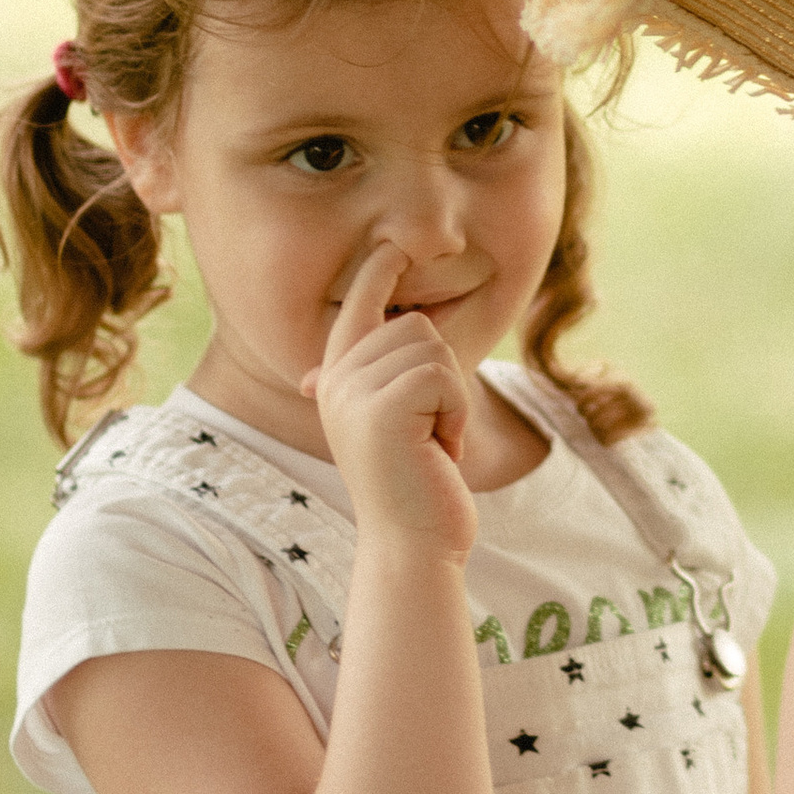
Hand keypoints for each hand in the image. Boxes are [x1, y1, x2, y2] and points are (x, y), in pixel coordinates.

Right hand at [304, 243, 476, 559]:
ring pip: (432, 347)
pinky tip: (441, 450)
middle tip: (429, 432)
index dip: (377, 272)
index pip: (355, 307)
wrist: (414, 545)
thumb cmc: (415, 485)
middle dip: (441, 376)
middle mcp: (335, 380)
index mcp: (335, 379)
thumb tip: (339, 356)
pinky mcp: (383, 409)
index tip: (394, 248)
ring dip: (452, 398)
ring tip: (433, 442)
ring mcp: (354, 393)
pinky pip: (444, 376)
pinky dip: (458, 414)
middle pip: (412, 323)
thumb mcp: (392, 425)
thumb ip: (378, 381)